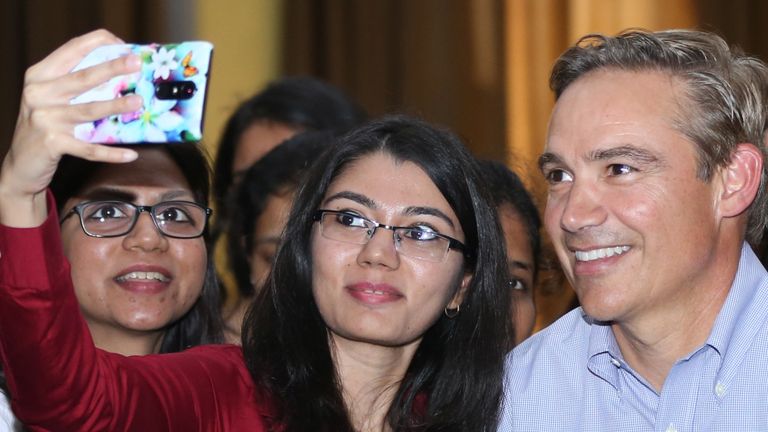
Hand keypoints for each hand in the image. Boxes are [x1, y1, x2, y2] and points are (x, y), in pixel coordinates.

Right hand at [0, 29, 142, 226]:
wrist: (20, 164)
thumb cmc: (44, 126)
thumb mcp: (51, 98)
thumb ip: (75, 84)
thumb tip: (119, 73)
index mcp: (40, 75)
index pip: (71, 50)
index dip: (99, 43)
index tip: (124, 45)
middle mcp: (39, 93)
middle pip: (83, 77)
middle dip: (112, 68)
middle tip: (137, 63)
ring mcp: (45, 118)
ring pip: (88, 110)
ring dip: (116, 105)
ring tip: (138, 102)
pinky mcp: (52, 143)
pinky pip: (89, 148)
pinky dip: (111, 153)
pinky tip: (130, 154)